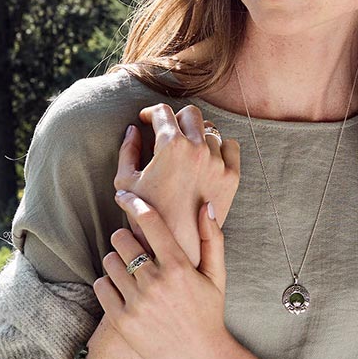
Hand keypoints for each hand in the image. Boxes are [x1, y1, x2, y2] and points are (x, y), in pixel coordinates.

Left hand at [96, 192, 232, 358]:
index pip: (150, 222)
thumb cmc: (209, 313)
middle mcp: (156, 283)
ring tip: (131, 271)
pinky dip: (108, 283)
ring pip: (109, 262)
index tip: (124, 195)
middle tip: (133, 247)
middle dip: (125, 239)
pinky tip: (123, 289)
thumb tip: (207, 204)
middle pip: (122, 240)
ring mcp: (137, 303)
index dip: (134, 203)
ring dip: (116, 261)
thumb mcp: (217, 275)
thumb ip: (212, 238)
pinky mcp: (122, 321)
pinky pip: (101, 287)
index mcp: (179, 267)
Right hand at [114, 104, 239, 267]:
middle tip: (166, 132)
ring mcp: (218, 162)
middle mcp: (198, 148)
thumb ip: (128, 150)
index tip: (147, 120)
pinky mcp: (232, 177)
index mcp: (171, 145)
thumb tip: (135, 129)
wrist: (178, 247)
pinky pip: (230, 147)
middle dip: (175, 119)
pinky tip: (208, 156)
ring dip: (196, 134)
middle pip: (191, 114)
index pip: (163, 111)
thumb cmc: (147, 216)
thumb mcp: (125, 182)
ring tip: (185, 149)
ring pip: (210, 130)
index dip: (151, 112)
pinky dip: (219, 146)